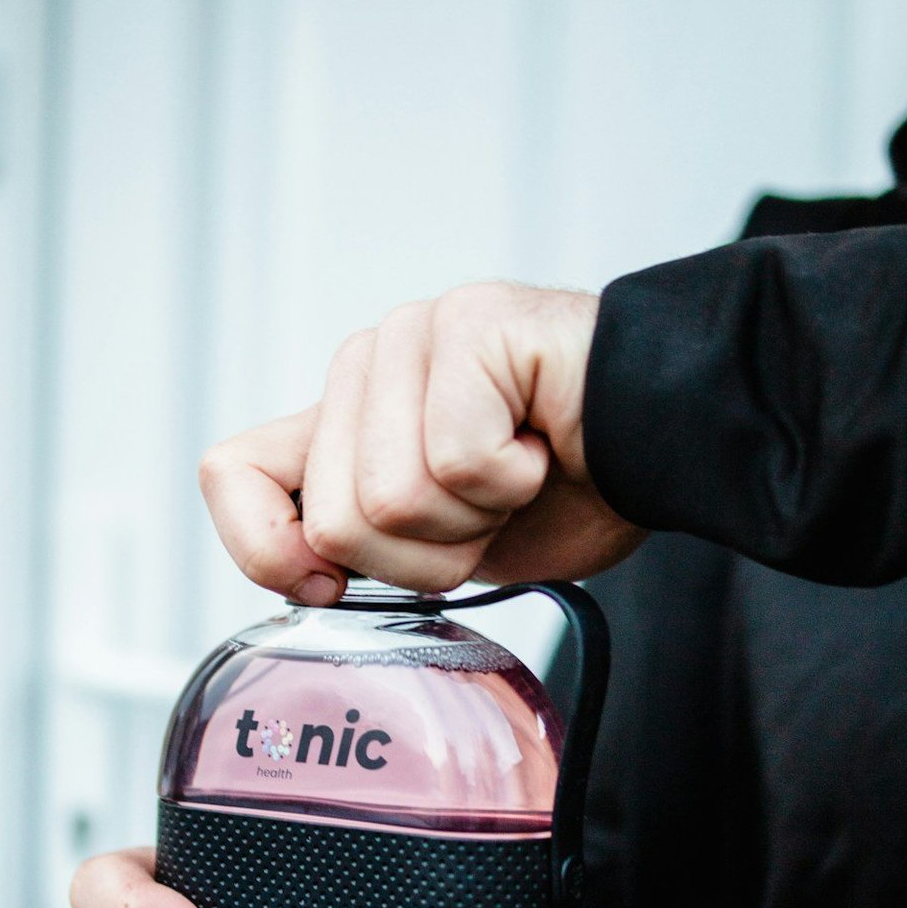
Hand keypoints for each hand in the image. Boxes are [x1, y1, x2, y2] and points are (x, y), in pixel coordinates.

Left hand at [199, 282, 644, 598]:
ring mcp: (414, 333)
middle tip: (492, 510)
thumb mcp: (440, 544)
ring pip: (392, 497)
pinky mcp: (470, 322)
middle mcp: (366, 363)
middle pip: (336, 520)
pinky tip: (545, 445)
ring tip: (522, 475)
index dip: (268, 549)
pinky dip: (516, 481)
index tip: (333, 586)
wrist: (673, 447)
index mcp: (346, 416)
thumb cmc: (572, 487)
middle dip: (428, 553)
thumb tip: (306, 581)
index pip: (233, 473)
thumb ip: (361, 547)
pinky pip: (457, 458)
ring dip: (476, 520)